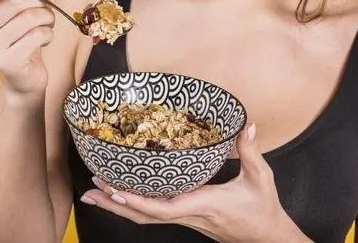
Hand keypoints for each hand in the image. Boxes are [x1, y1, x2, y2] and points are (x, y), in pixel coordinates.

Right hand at [0, 0, 55, 101]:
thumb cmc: (19, 36)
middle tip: (43, 12)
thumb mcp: (9, 7)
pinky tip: (42, 42)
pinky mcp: (8, 61)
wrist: (22, 78)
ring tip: (44, 26)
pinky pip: (39, 34)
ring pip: (32, 16)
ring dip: (47, 19)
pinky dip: (49, 35)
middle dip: (40, 2)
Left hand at [81, 123, 310, 242]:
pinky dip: (133, 207)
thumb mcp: (260, 178)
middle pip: (145, 215)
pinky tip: (119, 197)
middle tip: (91, 189)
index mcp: (204, 204)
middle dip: (116, 203)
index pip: (165, 208)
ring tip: (94, 194)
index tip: (116, 191)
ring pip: (146, 218)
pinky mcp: (187, 218)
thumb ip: (250, 151)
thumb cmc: (263, 209)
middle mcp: (190, 215)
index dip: (138, 202)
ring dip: (118, 207)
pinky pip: (154, 215)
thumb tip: (246, 126)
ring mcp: (186, 219)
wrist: (267, 238)